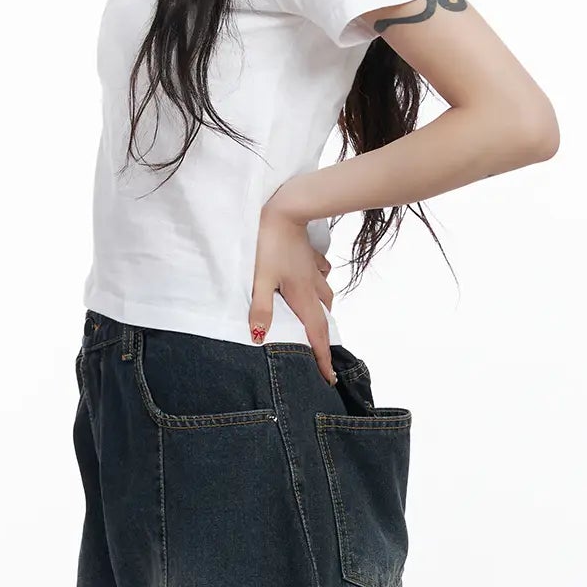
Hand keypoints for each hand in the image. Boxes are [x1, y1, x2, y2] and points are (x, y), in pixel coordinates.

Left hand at [249, 191, 337, 384]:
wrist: (285, 208)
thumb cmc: (269, 244)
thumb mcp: (260, 279)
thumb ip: (260, 309)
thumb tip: (258, 337)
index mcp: (302, 296)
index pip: (315, 334)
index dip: (321, 358)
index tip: (329, 378)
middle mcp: (312, 286)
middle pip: (323, 318)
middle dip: (323, 337)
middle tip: (320, 352)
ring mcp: (313, 269)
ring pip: (324, 295)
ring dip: (322, 310)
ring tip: (316, 319)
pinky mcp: (310, 255)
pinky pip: (321, 273)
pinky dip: (320, 281)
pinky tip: (314, 279)